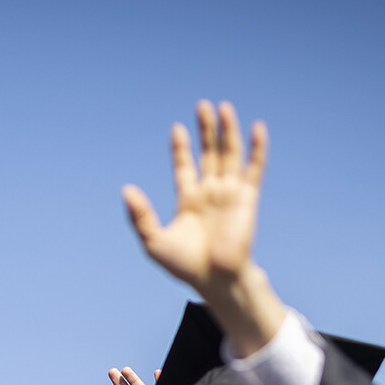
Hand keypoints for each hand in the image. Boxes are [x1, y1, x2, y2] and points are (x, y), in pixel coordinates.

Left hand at [123, 101, 286, 354]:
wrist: (215, 279)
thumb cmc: (185, 265)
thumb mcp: (153, 241)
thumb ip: (140, 216)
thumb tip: (127, 189)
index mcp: (189, 200)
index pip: (185, 166)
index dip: (181, 148)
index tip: (177, 129)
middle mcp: (210, 193)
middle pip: (209, 153)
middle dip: (206, 130)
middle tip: (202, 105)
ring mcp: (229, 194)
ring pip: (230, 154)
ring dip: (227, 131)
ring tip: (223, 107)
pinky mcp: (247, 198)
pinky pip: (254, 168)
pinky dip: (257, 148)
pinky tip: (257, 128)